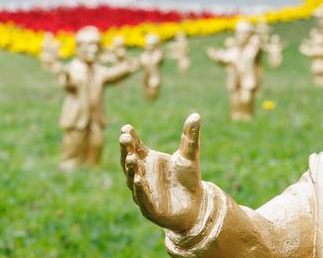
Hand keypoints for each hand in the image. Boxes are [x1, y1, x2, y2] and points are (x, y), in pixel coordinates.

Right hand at [120, 113, 205, 232]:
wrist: (197, 205)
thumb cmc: (189, 179)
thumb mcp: (190, 155)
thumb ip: (190, 137)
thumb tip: (196, 115)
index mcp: (147, 161)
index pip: (134, 147)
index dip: (129, 138)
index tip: (126, 128)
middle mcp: (141, 175)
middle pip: (129, 161)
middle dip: (126, 150)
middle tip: (124, 138)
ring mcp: (143, 192)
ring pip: (133, 180)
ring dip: (131, 169)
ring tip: (132, 157)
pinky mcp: (150, 208)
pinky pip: (142, 198)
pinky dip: (140, 189)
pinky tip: (139, 179)